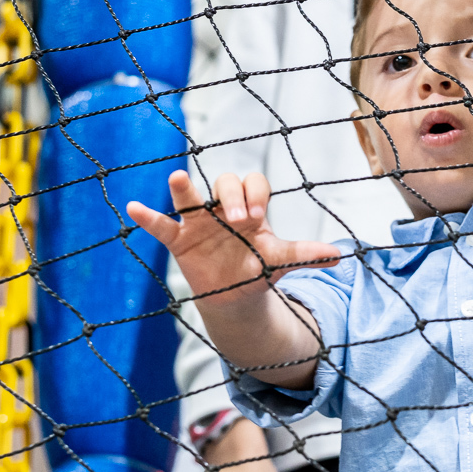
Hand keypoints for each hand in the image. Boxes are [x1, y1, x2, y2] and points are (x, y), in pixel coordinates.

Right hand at [128, 170, 338, 388]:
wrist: (236, 293)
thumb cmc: (259, 268)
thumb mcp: (280, 260)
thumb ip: (305, 254)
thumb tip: (340, 255)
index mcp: (251, 208)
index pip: (254, 185)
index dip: (255, 196)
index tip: (257, 217)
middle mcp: (224, 209)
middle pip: (225, 184)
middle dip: (232, 197)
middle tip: (238, 220)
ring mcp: (199, 223)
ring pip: (191, 198)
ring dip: (185, 189)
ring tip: (178, 178)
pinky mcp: (179, 240)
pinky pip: (162, 225)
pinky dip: (148, 217)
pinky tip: (133, 207)